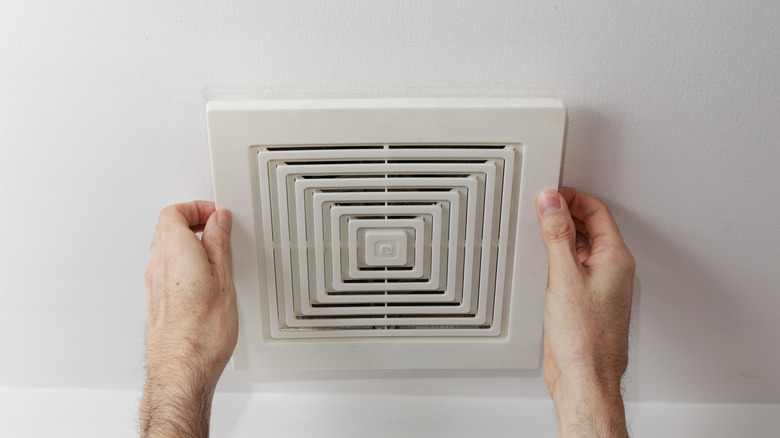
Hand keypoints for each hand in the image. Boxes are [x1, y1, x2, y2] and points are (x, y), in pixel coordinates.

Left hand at [139, 201, 237, 437]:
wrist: (183, 368)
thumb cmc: (202, 330)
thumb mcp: (223, 277)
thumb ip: (219, 243)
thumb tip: (219, 222)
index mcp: (173, 250)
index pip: (174, 212)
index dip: (196, 207)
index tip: (217, 213)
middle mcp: (157, 264)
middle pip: (166, 228)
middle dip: (192, 221)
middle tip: (217, 226)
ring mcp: (154, 284)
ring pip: (165, 249)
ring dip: (188, 243)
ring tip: (215, 251)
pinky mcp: (158, 301)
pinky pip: (167, 269)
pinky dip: (185, 262)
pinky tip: (205, 276)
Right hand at [536, 187, 634, 437]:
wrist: (585, 378)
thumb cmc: (585, 338)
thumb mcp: (565, 276)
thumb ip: (557, 235)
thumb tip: (551, 202)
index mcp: (615, 259)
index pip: (597, 212)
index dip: (573, 197)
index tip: (551, 192)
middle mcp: (610, 271)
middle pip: (589, 227)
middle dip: (565, 213)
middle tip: (540, 206)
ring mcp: (598, 287)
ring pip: (580, 248)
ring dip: (560, 236)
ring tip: (537, 229)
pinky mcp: (584, 302)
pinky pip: (572, 268)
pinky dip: (556, 258)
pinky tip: (539, 262)